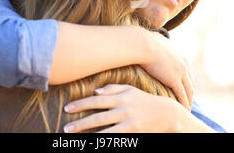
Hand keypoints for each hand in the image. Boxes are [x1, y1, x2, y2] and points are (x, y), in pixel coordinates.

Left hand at [63, 84, 187, 132]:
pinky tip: (96, 145)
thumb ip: (113, 88)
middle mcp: (124, 110)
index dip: (81, 104)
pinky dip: (105, 142)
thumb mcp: (131, 90)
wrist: (168, 114)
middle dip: (80, 123)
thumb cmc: (145, 100)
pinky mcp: (134, 134)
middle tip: (66, 128)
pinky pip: (117, 140)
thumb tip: (95, 92)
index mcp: (121, 97)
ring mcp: (130, 124)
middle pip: (98, 118)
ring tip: (76, 140)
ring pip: (106, 132)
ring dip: (89, 137)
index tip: (67, 108)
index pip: (97, 100)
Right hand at [141, 31, 194, 109]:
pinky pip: (182, 95)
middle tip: (189, 100)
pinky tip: (184, 110)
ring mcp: (180, 72)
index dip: (186, 79)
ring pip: (189, 90)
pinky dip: (184, 103)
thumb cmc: (143, 41)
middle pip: (190, 81)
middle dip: (190, 91)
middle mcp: (182, 63)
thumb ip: (157, 40)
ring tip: (187, 109)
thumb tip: (152, 37)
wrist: (142, 44)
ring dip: (189, 100)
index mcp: (177, 54)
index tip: (185, 86)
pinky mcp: (174, 80)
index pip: (186, 70)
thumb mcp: (154, 38)